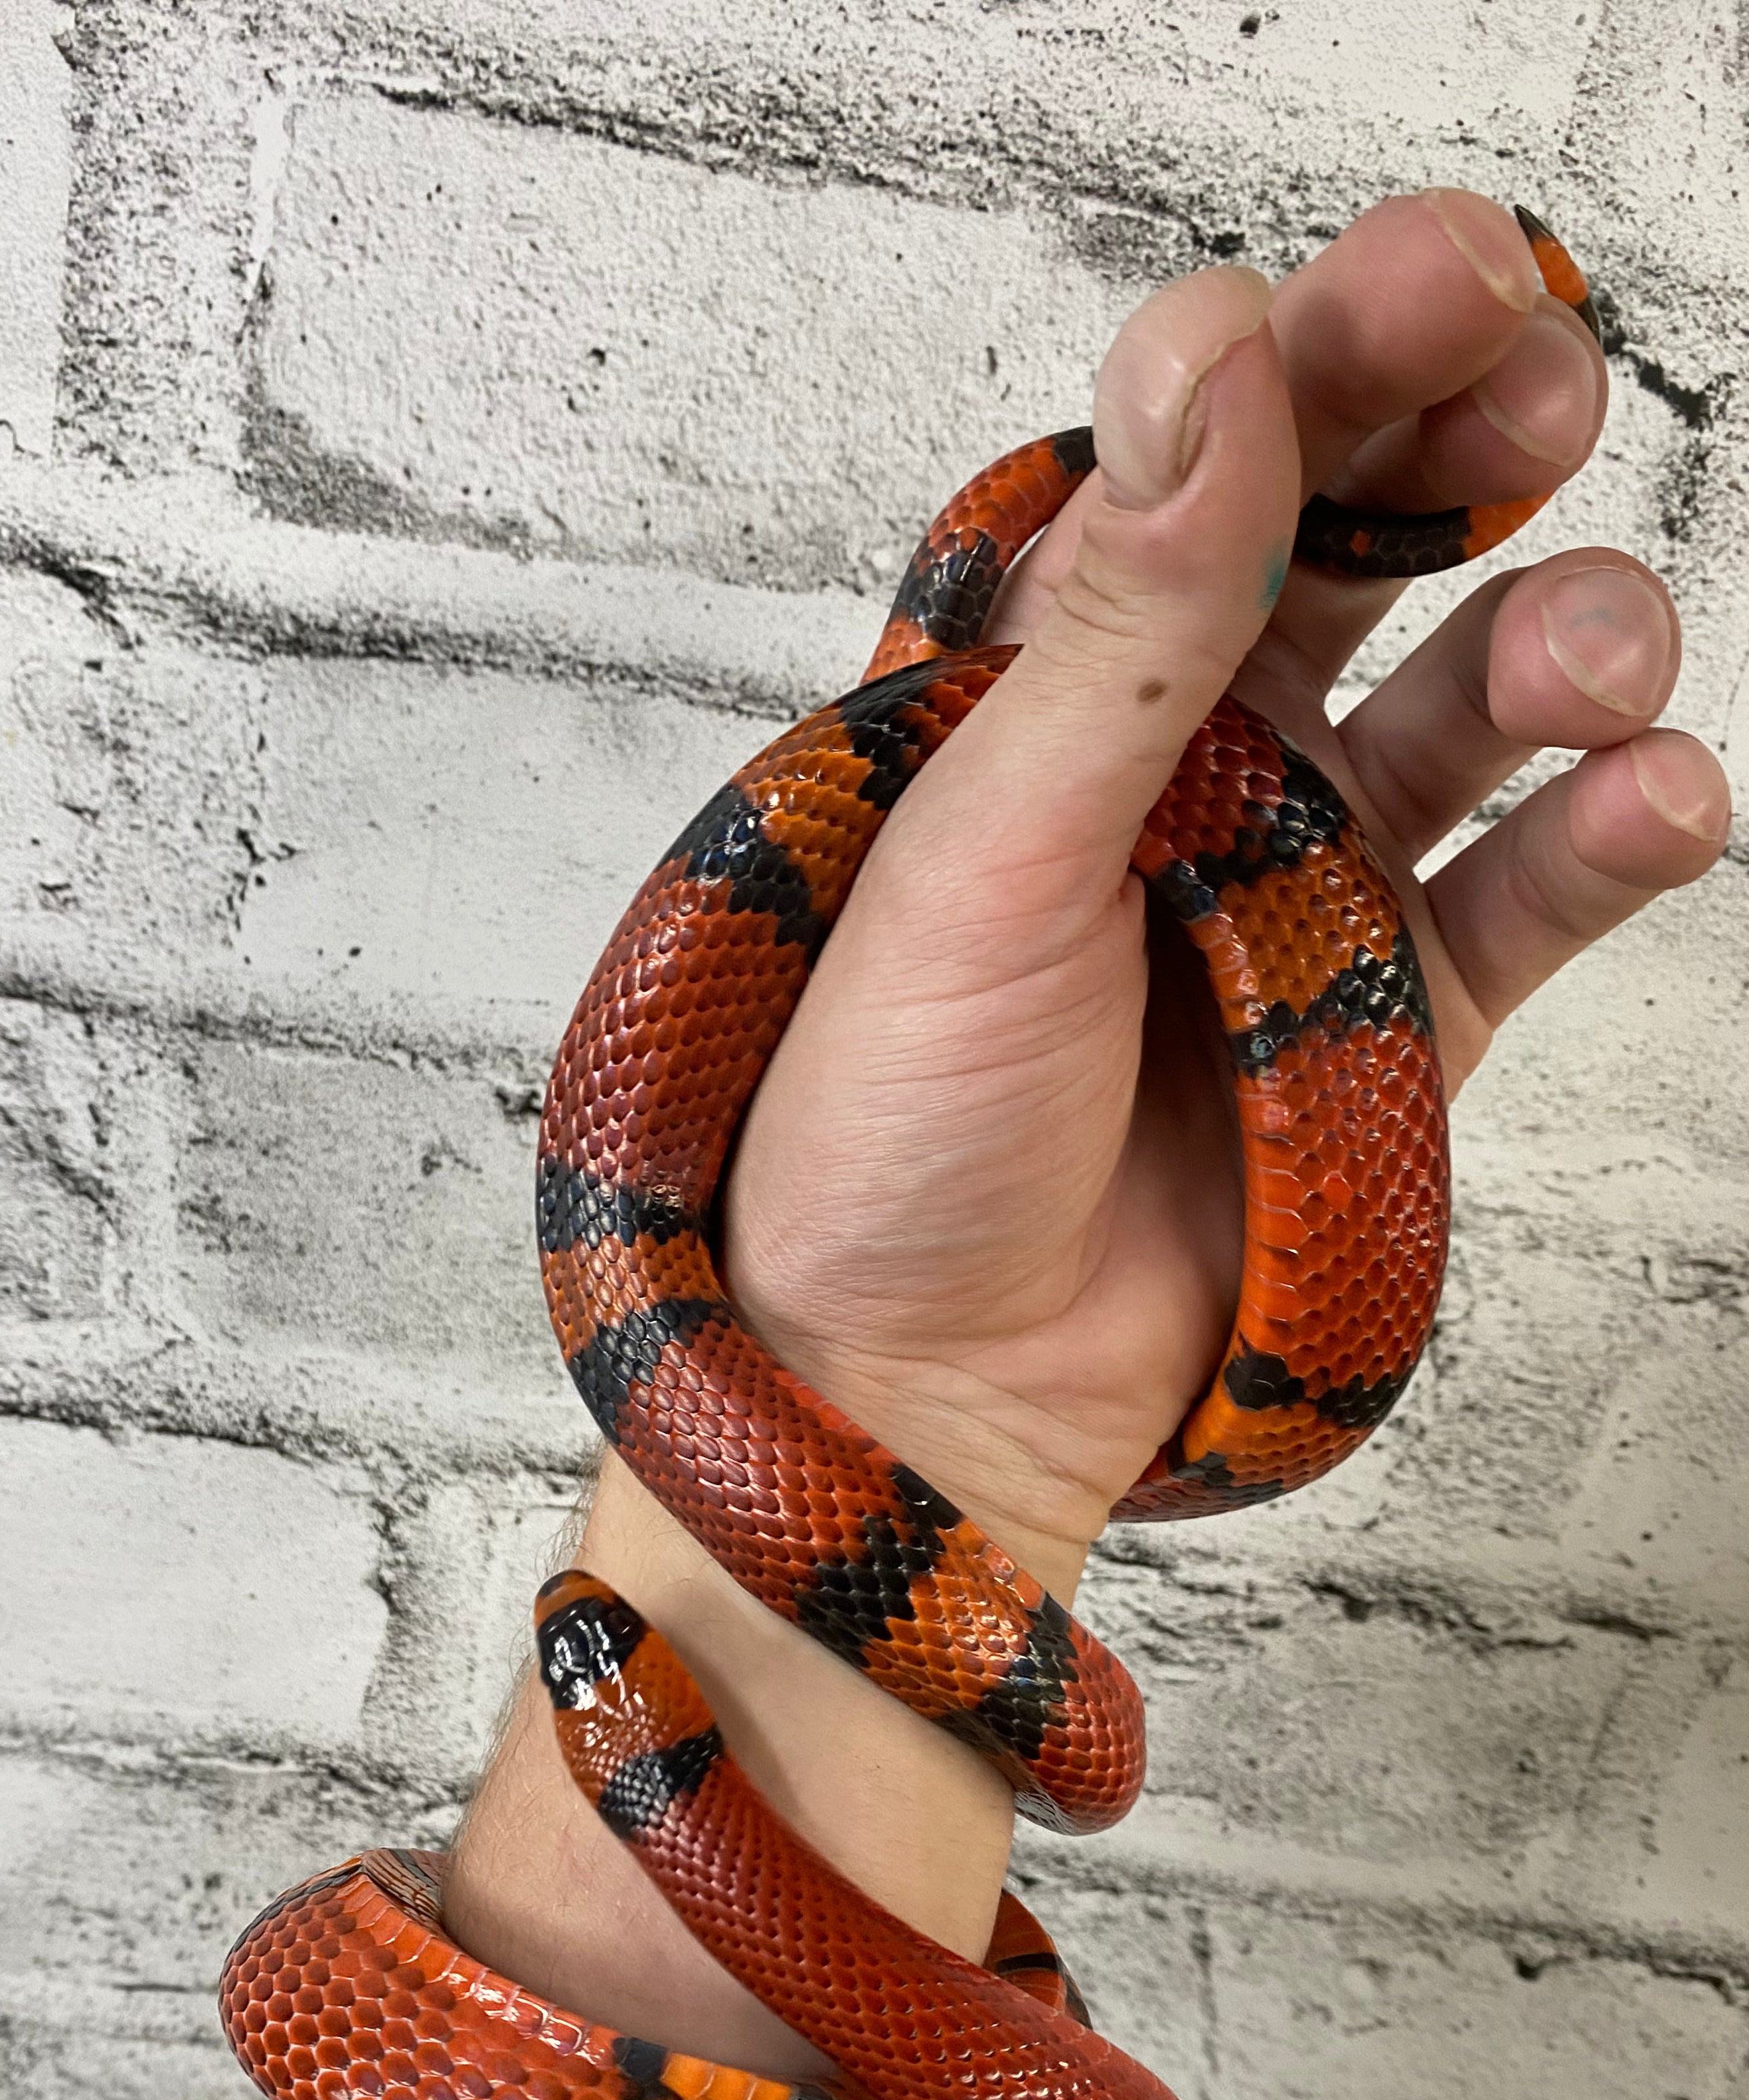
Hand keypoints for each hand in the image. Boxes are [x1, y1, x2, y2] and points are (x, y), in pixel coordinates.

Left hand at [723, 189, 1730, 1601]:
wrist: (913, 1388)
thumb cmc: (879, 1129)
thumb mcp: (975, 853)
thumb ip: (1119, 625)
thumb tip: (1217, 355)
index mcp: (1051, 684)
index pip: (1211, 453)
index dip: (1332, 345)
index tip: (1443, 279)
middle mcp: (1188, 757)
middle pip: (1366, 537)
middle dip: (1464, 437)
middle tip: (1539, 383)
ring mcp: (1303, 880)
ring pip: (1477, 705)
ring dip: (1563, 645)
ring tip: (1590, 666)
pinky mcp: (1393, 1017)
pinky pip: (1531, 894)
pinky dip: (1614, 835)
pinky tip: (1651, 798)